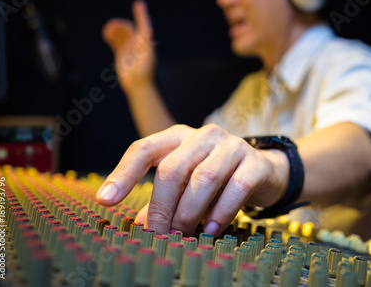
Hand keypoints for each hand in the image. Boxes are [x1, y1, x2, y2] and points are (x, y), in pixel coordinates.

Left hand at [96, 124, 288, 235]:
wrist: (264, 171)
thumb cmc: (217, 177)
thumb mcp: (187, 184)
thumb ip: (163, 200)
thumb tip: (140, 226)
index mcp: (179, 136)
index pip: (144, 149)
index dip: (123, 174)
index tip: (106, 201)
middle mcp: (204, 136)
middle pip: (173, 169)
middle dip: (161, 207)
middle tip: (159, 234)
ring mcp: (231, 146)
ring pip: (203, 179)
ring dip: (189, 213)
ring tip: (184, 235)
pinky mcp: (255, 162)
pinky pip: (236, 188)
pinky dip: (221, 212)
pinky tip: (212, 229)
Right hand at [102, 0, 155, 92]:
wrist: (137, 85)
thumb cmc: (143, 70)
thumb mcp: (146, 54)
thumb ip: (146, 41)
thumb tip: (148, 30)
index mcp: (145, 42)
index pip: (142, 24)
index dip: (141, 14)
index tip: (138, 4)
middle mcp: (137, 44)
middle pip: (128, 28)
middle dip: (119, 25)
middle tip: (110, 26)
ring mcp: (128, 49)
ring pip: (120, 34)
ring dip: (113, 29)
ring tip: (107, 31)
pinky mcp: (121, 54)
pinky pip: (115, 42)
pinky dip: (110, 36)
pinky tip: (106, 35)